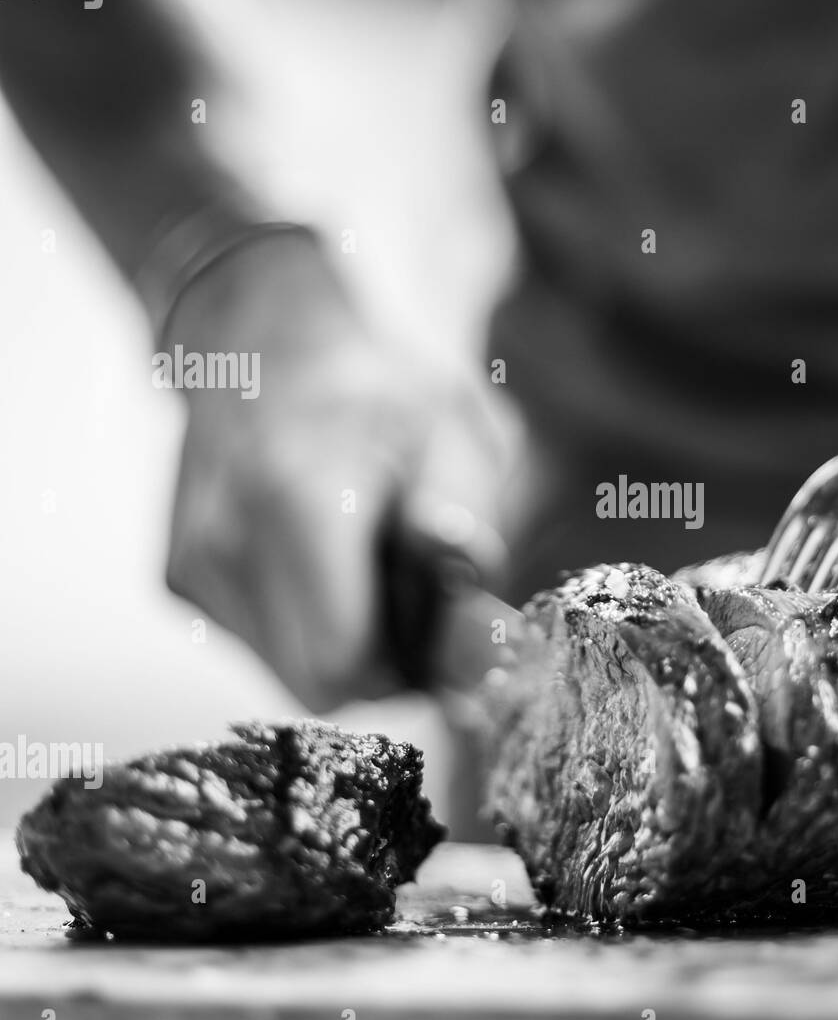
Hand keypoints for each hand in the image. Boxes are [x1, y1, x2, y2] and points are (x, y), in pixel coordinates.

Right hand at [163, 231, 506, 709]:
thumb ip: (464, 523)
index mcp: (298, 501)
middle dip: (384, 666)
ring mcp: (192, 562)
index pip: (347, 661)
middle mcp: (227, 541)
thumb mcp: (450, 430)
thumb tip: (479, 626)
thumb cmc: (370, 384)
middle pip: (318, 683)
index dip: (411, 668)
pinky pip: (258, 645)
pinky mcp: (177, 577)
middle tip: (420, 609)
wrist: (260, 336)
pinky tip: (323, 563)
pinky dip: (303, 627)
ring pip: (287, 672)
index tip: (447, 634)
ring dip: (343, 645)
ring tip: (369, 569)